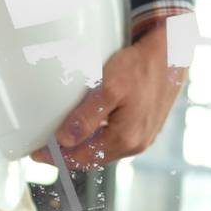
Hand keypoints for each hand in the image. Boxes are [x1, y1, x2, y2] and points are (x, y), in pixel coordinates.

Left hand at [33, 19, 187, 171]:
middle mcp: (135, 144)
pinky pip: (115, 139)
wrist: (174, 52)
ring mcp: (142, 138)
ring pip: (103, 150)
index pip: (81, 158)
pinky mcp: (146, 128)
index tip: (36, 153)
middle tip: (45, 148)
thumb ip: (86, 117)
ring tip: (62, 139)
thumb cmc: (143, 65)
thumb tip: (64, 141)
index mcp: (124, 139)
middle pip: (92, 158)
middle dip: (67, 156)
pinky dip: (97, 138)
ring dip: (82, 147)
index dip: (56, 157)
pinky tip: (88, 127)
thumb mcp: (110, 87)